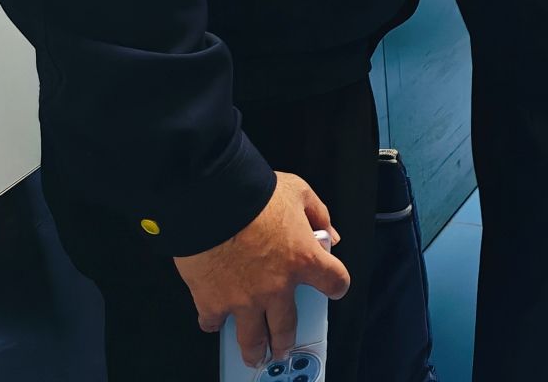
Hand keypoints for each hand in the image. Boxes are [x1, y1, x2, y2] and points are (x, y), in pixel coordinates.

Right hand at [175, 171, 348, 367]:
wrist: (211, 202)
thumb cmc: (255, 193)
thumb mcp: (298, 191)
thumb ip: (319, 213)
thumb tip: (330, 233)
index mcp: (303, 260)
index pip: (334, 281)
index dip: (337, 284)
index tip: (334, 288)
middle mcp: (276, 287)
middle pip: (287, 327)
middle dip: (287, 341)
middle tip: (284, 348)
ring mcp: (244, 300)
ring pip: (253, 338)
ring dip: (256, 350)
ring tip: (256, 356)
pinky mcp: (212, 302)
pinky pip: (213, 322)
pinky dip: (214, 322)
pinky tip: (215, 320)